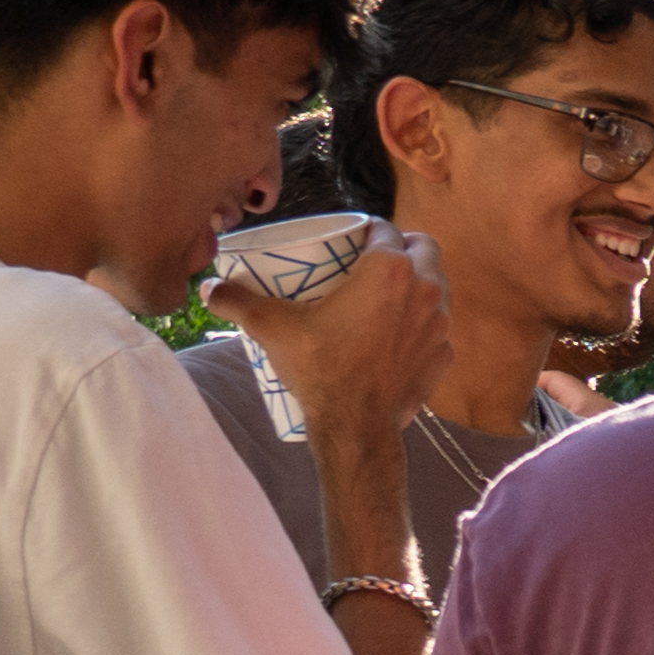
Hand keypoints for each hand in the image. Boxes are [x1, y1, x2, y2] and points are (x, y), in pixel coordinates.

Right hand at [213, 222, 447, 443]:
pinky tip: (397, 334)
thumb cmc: (319, 368)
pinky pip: (438, 327)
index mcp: (390, 269)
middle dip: (404, 247)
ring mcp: (441, 323)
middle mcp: (426, 289)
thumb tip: (208, 288)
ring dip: (417, 283)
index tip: (353, 239)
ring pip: (437, 286)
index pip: (387, 228)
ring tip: (385, 295)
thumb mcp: (272, 327)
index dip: (370, 229)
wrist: (356, 426)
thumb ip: (237, 301)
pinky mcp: (445, 354)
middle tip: (372, 261)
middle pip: (424, 248)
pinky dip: (421, 324)